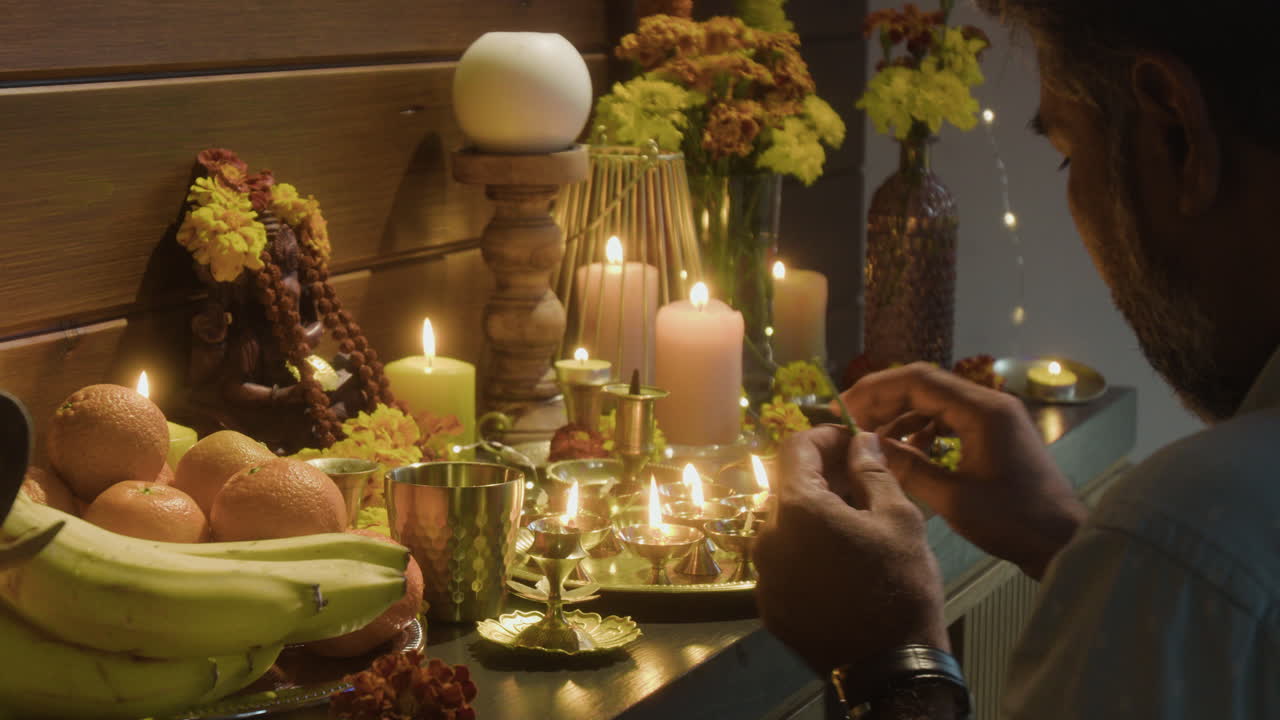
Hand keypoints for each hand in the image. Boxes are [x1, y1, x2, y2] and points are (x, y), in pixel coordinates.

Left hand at [755, 427, 947, 673]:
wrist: (890, 667)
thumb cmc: (901, 585)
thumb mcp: (899, 518)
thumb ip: (872, 471)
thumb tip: (861, 440)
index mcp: (797, 508)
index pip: (795, 448)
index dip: (824, 436)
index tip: (851, 441)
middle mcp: (767, 537)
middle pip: (788, 487)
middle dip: (822, 477)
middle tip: (860, 483)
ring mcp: (763, 575)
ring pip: (784, 526)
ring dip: (814, 516)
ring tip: (854, 526)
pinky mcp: (769, 606)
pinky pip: (783, 563)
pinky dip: (806, 552)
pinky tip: (838, 564)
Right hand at [841, 362, 1085, 578]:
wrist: (1064, 542)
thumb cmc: (1014, 521)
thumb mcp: (954, 499)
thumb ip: (909, 468)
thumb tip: (867, 446)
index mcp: (982, 410)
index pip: (918, 380)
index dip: (875, 389)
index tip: (843, 406)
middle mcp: (988, 403)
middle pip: (924, 386)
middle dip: (882, 400)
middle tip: (847, 420)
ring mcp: (992, 418)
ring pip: (934, 402)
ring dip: (899, 415)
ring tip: (868, 437)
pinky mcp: (992, 435)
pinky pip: (948, 420)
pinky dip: (920, 429)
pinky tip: (900, 449)